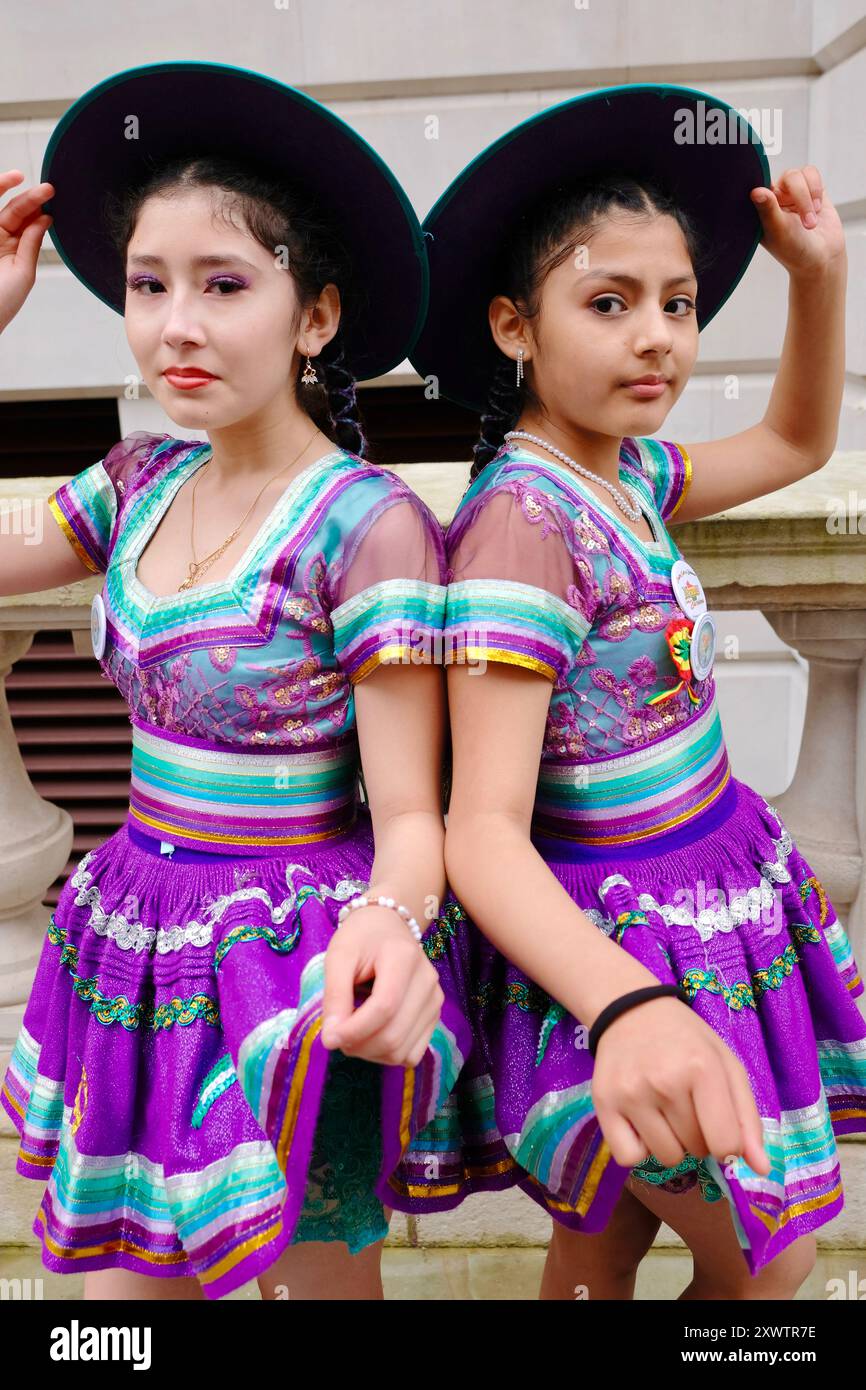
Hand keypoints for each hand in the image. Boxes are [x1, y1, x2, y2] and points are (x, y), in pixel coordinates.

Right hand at [0, 171, 54, 333]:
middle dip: (30, 198)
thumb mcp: (23, 273)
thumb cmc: (1, 303)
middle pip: (13, 211)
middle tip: (48, 189)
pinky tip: (5, 185)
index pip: (27, 223)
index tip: (52, 198)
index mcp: (13, 249)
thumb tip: (44, 219)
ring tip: (21, 179)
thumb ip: (31, 245)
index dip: (38, 209)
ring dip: (6, 189)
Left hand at [320, 907, 443, 1066]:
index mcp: (404, 957)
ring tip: (353, 1035)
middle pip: (394, 1034)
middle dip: (358, 1045)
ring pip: (402, 1051)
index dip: (355, 1030)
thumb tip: (332, 1038)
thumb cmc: (361, 939)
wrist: (387, 927)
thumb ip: (335, 996)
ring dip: (370, 1053)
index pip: (384, 1007)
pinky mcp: (435, 1016)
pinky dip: (388, 1055)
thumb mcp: (339, 957)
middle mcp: (427, 980)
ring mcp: (435, 1000)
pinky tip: (373, 1037)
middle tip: (337, 1035)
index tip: (329, 1037)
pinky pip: (412, 1054)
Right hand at [591, 995, 771, 1179]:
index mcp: (702, 1068)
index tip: (718, 1124)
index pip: (725, 1144)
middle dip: (699, 1136)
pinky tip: (641, 1123)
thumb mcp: (726, 1065)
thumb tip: (762, 1169)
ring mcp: (631, 1095)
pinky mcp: (603, 1104)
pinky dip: (639, 1149)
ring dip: (672, 1144)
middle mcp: (665, 1083)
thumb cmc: (687, 1039)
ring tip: (665, 1112)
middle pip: (696, 1150)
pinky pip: (628, 1158)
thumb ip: (747, 1117)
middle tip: (687, 1104)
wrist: (630, 1010)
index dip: (728, 1144)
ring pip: (666, 1158)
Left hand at [750, 165, 844, 274]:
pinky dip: (817, 190)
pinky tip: (818, 208)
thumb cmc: (795, 250)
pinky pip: (811, 173)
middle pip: (788, 177)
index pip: (759, 183)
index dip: (766, 182)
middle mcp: (775, 198)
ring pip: (800, 174)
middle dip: (802, 198)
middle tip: (808, 223)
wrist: (821, 258)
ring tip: (812, 221)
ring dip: (810, 197)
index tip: (775, 195)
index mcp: (761, 208)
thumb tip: (755, 191)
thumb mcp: (778, 231)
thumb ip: (768, 210)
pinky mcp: (810, 189)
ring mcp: (792, 192)